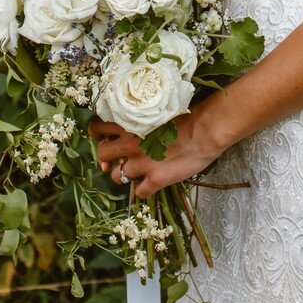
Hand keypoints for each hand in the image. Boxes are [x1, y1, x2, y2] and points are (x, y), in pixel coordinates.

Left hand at [88, 101, 224, 200]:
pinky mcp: (155, 179)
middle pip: (102, 155)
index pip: (97, 128)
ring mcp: (141, 164)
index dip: (98, 137)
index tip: (105, 141)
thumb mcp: (155, 110)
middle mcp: (129, 144)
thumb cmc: (186, 114)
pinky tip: (152, 183)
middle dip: (106, 160)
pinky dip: (143, 190)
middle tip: (115, 162)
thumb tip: (130, 130)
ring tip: (137, 173)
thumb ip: (138, 121)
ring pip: (117, 177)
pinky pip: (139, 192)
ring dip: (124, 176)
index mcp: (128, 122)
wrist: (205, 129)